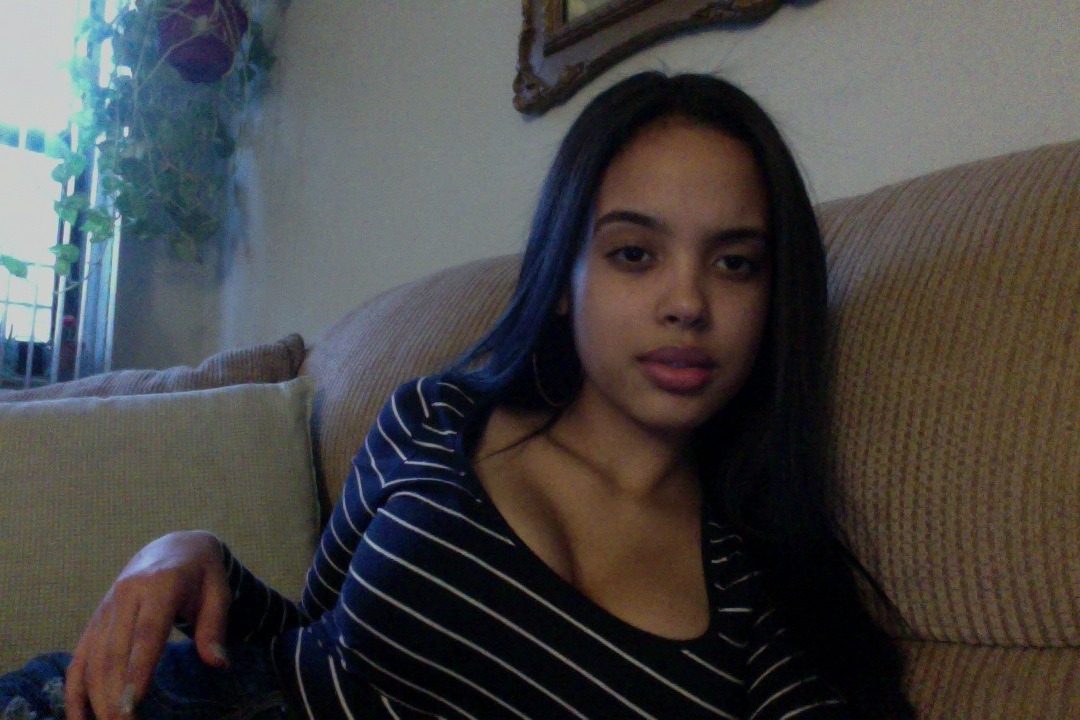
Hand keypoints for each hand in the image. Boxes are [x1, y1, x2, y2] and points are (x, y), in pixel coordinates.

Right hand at [64, 530, 230, 719]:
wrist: (173, 546)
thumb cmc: (201, 573)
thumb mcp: (218, 592)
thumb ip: (215, 627)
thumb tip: (218, 663)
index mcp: (161, 584)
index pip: (147, 632)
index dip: (137, 668)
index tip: (132, 702)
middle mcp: (127, 594)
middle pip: (115, 649)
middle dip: (114, 692)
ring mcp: (107, 607)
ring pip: (94, 655)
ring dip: (95, 695)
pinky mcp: (96, 618)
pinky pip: (80, 655)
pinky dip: (75, 686)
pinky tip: (78, 716)